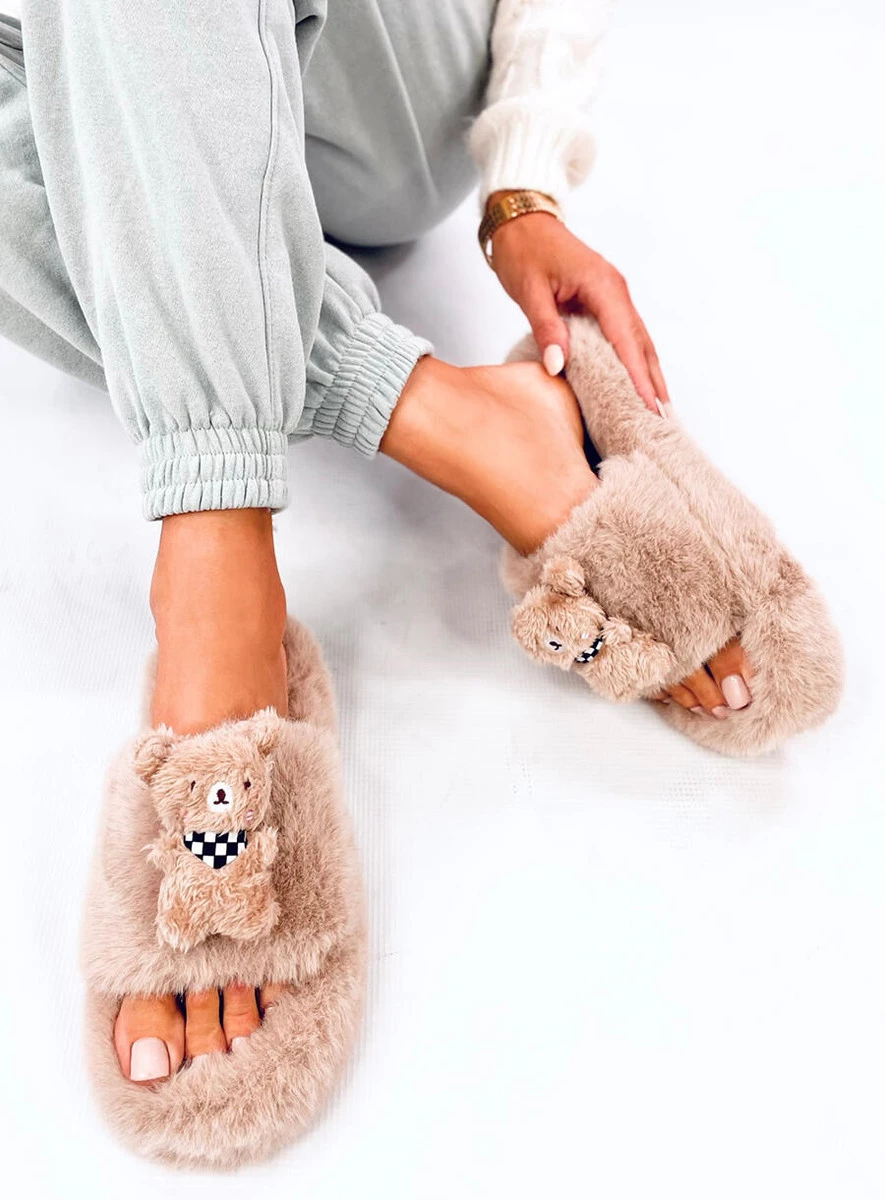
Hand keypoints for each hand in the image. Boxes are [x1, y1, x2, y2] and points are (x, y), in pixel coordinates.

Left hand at [488, 201, 668, 413]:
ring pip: (638, 341)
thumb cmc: (525, 250)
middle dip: (653, 381)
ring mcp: (614, 295)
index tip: (648, 405)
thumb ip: (546, 328)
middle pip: (642, 344)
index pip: (626, 340)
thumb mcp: (530, 291)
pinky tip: (637, 381)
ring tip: (657, 408)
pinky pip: (626, 335)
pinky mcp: (606, 300)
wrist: (523, 221)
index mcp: (603, 287)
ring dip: (649, 373)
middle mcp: (616, 292)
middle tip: (662, 419)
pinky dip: (635, 360)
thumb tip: (557, 365)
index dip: (638, 376)